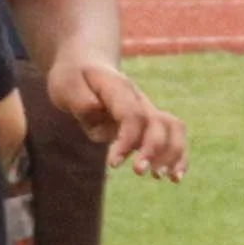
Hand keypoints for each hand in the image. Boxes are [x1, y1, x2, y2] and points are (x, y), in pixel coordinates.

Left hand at [46, 55, 187, 177]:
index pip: (131, 116)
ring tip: (164, 178)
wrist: (87, 67)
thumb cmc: (73, 78)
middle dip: (152, 150)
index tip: (113, 163)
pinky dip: (178, 155)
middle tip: (138, 172)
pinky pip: (173, 136)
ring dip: (173, 154)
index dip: (127, 140)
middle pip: (157, 123)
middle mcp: (139, 100)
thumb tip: (95, 110)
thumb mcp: (66, 84)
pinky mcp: (148, 123)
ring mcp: (146, 110)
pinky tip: (174, 177)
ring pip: (173, 129)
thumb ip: (79, 99)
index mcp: (119, 90)